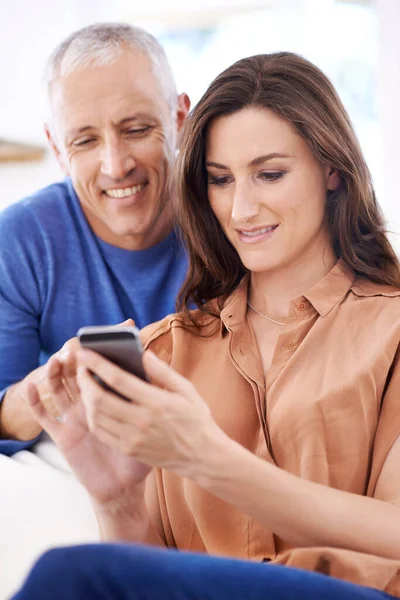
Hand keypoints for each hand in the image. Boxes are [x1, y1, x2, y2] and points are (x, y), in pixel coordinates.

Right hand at [27, 352, 151, 509]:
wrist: (129, 486)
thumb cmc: (147, 450)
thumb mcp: (155, 419)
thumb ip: (157, 387)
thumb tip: (149, 357)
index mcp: (114, 399)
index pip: (103, 371)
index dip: (98, 356)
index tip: (98, 339)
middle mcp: (93, 406)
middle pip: (78, 378)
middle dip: (74, 362)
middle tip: (73, 346)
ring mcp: (76, 420)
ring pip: (61, 391)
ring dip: (55, 375)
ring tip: (56, 360)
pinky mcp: (64, 437)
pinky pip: (46, 419)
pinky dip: (36, 403)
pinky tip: (31, 387)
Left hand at [76, 349, 229, 480]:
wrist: (203, 457)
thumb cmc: (196, 419)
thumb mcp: (187, 390)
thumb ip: (163, 371)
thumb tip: (142, 354)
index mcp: (157, 402)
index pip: (118, 379)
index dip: (97, 364)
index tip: (85, 352)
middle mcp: (142, 422)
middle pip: (99, 399)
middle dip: (84, 380)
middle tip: (80, 368)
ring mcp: (133, 439)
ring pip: (96, 417)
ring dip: (85, 399)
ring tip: (86, 385)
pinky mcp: (129, 450)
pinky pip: (102, 432)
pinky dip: (93, 416)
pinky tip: (94, 406)